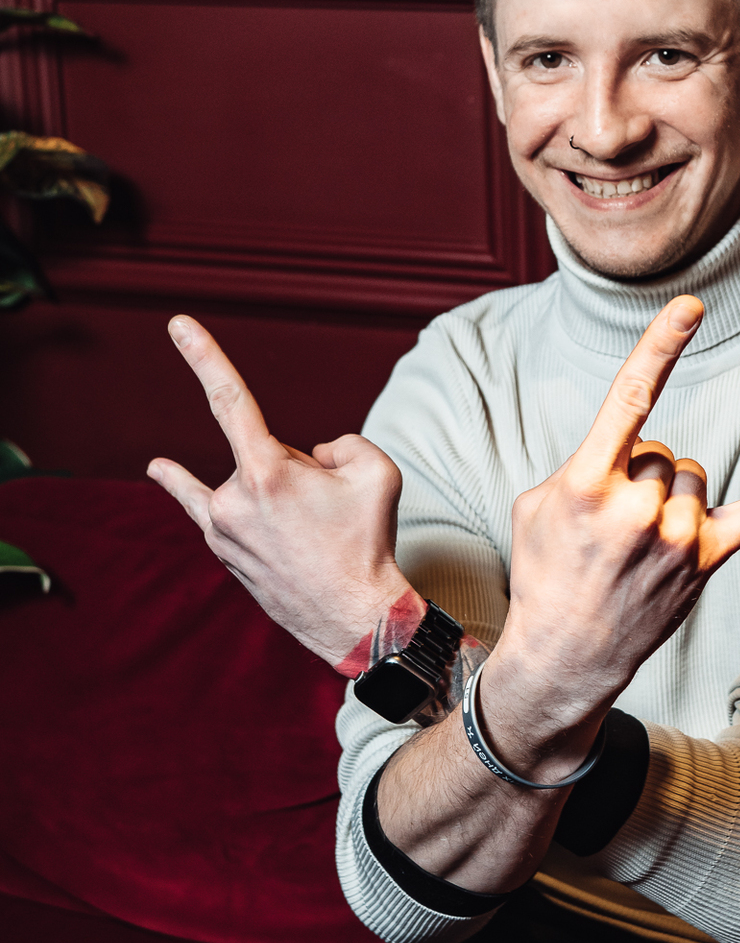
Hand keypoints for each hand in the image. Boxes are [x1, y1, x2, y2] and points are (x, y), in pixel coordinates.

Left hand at [147, 315, 419, 668]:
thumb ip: (343, 442)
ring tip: (302, 525)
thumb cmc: (368, 544)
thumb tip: (312, 455)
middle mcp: (233, 498)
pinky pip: (211, 509)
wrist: (352, 618)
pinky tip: (158, 466)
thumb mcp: (378, 471)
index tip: (177, 324)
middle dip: (297, 467)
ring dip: (276, 493)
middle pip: (264, 452)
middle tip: (327, 511)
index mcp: (268, 470)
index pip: (230, 399)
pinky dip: (194, 489)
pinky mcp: (222, 551)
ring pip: (248, 483)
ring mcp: (222, 528)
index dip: (204, 356)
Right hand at [478, 295, 739, 770]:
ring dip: (670, 499)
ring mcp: (677, 537)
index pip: (630, 399)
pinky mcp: (706, 561)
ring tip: (638, 546)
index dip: (661, 346)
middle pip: (662, 450)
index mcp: (585, 483)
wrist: (564, 657)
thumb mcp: (537, 504)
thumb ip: (583, 463)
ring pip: (693, 476)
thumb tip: (632, 453)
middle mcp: (637, 507)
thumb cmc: (546, 572)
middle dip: (637, 477)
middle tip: (609, 530)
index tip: (692, 305)